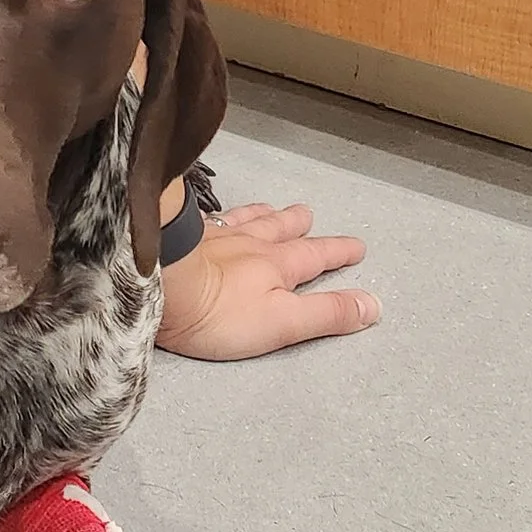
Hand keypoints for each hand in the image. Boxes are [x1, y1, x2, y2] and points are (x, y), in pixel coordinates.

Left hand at [153, 201, 379, 359]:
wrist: (159, 283)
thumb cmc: (218, 311)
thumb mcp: (282, 322)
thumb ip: (326, 314)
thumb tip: (372, 305)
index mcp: (277, 266)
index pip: (316, 257)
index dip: (338, 253)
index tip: (357, 247)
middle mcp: (249, 244)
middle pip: (281, 231)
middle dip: (300, 226)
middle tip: (310, 215)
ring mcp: (215, 237)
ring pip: (247, 221)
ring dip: (264, 215)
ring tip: (273, 209)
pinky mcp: (183, 239)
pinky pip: (209, 219)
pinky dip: (220, 214)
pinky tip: (215, 214)